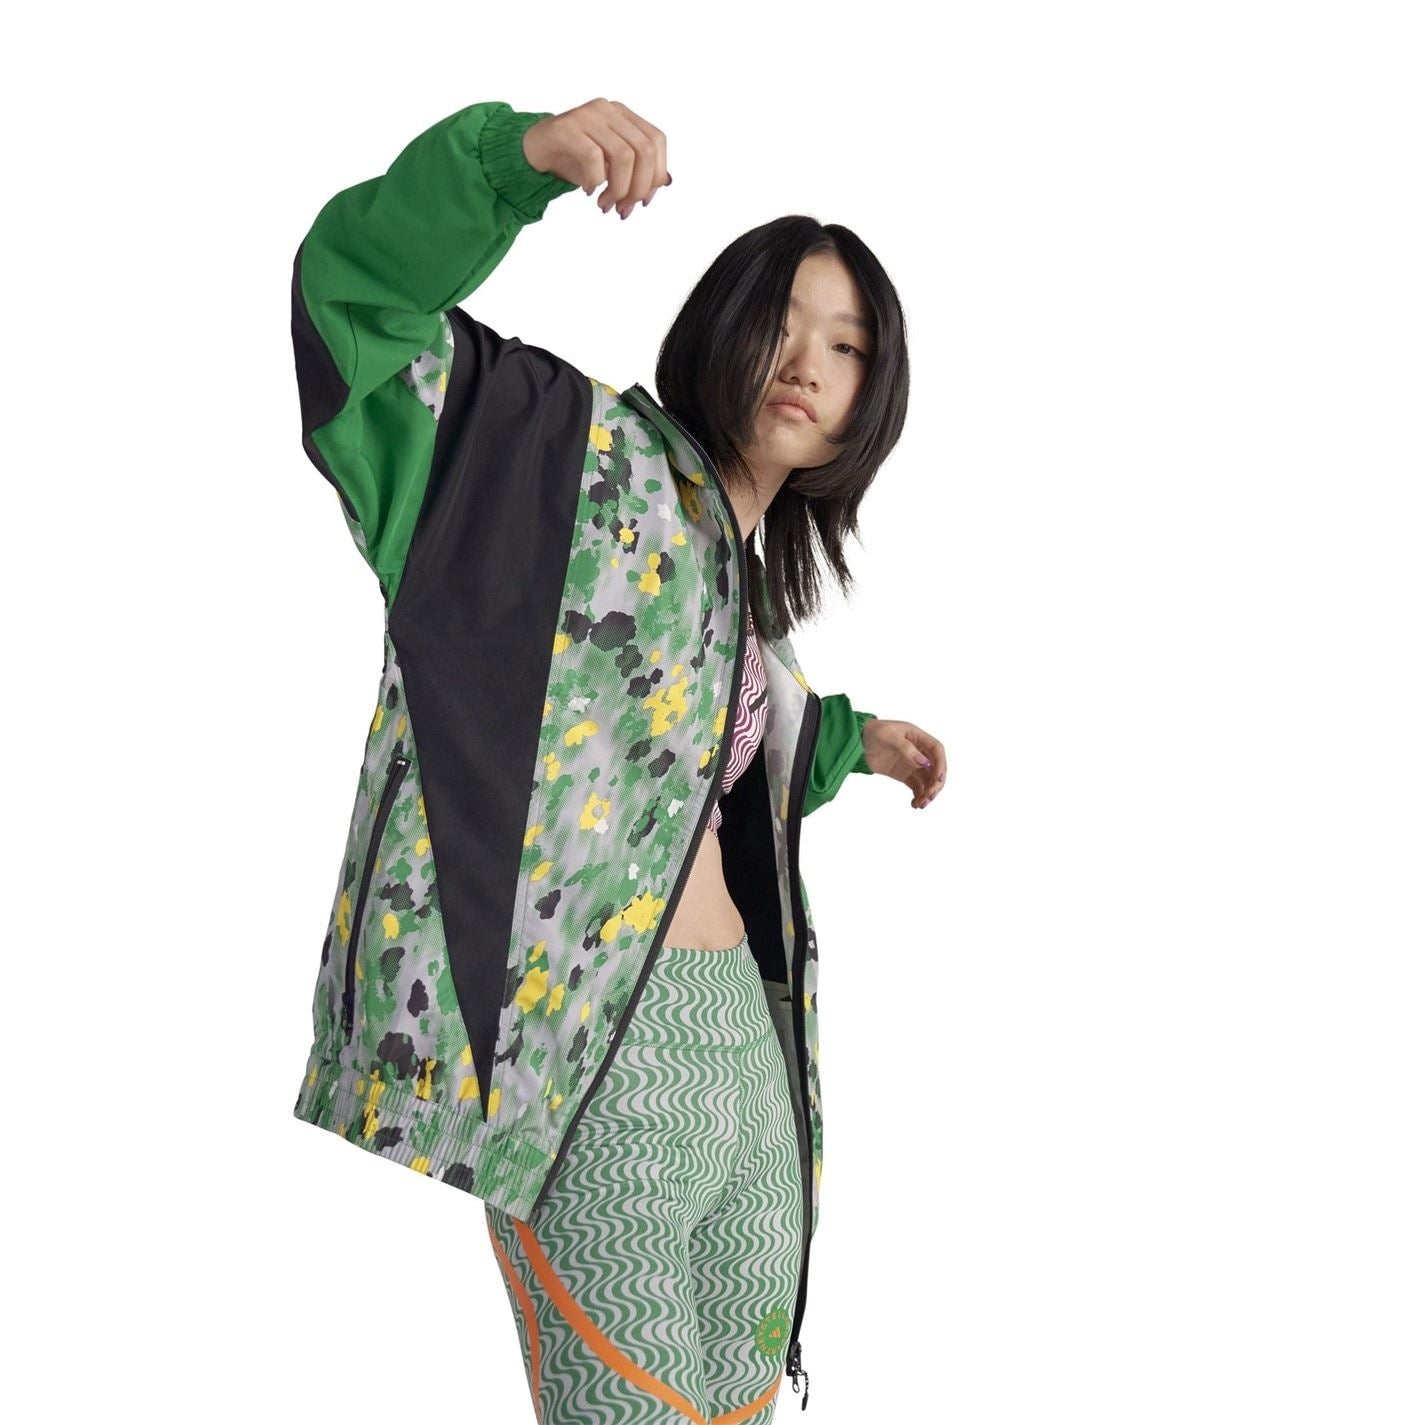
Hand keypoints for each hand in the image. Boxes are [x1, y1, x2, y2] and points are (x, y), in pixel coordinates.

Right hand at [523, 98, 671, 218]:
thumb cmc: (575, 159)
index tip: (642, 201)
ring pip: (623, 156)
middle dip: (638, 188)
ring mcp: (588, 114)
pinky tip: (587, 190)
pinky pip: (593, 158)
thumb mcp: (610, 166)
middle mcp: (608, 109)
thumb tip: (665, 182)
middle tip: (622, 208)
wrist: (534, 150)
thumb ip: (637, 171)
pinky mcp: (567, 127)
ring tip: (604, 204)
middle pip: (644, 150)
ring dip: (618, 189)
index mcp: (624, 115)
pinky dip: (594, 181)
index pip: (656, 141)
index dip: (655, 175)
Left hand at [862, 719, 946, 809]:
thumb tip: (924, 762)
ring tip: (920, 804)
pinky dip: (918, 796)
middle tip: (929, 796)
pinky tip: (914, 804)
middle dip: (935, 783)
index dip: (940, 764)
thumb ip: (905, 748)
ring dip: (928, 793)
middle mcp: (919, 751)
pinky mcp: (904, 775)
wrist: (857, 741)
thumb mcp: (887, 736)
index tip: (938, 779)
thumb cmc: (873, 732)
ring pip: (927, 781)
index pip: (936, 751)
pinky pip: (917, 787)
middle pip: (935, 768)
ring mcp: (912, 764)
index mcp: (918, 737)